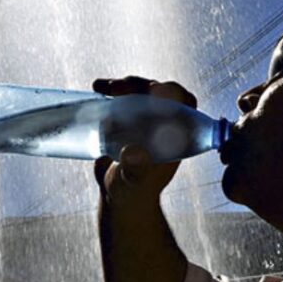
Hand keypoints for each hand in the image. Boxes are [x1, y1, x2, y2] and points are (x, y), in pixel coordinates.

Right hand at [91, 76, 194, 206]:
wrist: (118, 196)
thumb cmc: (132, 192)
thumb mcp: (133, 182)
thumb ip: (135, 170)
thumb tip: (133, 153)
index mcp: (176, 135)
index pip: (185, 104)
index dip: (174, 93)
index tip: (154, 89)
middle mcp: (164, 124)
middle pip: (160, 92)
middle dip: (139, 85)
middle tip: (116, 89)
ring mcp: (146, 119)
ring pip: (141, 90)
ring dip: (124, 85)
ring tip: (102, 87)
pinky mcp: (128, 118)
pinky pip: (124, 96)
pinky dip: (111, 89)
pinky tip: (97, 88)